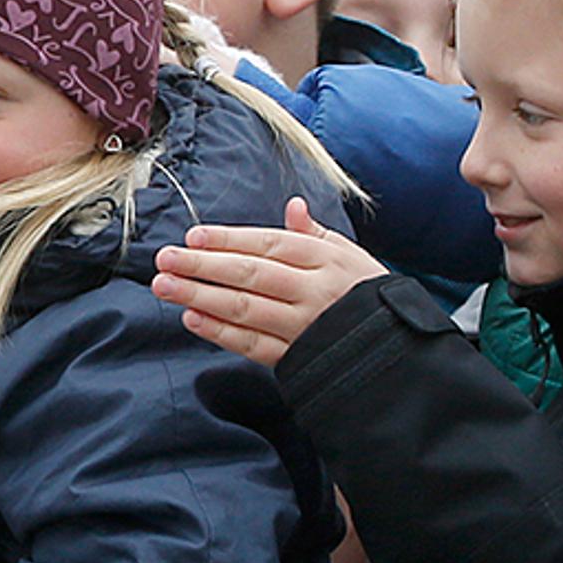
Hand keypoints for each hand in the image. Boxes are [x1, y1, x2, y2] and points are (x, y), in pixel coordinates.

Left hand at [150, 197, 384, 365]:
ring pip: (244, 309)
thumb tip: (292, 205)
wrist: (398, 349)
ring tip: (165, 285)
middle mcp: (311, 291)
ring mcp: (302, 326)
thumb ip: (315, 232)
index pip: (268, 245)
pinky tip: (192, 318)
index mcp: (323, 260)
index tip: (193, 236)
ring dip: (200, 296)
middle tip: (164, 258)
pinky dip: (220, 332)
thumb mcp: (349, 255)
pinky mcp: (295, 357)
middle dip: (202, 266)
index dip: (229, 240)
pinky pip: (252, 344)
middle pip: (249, 275)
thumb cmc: (366, 294)